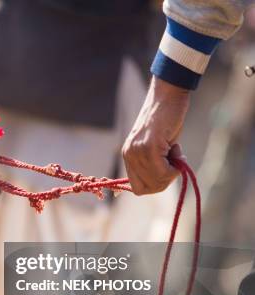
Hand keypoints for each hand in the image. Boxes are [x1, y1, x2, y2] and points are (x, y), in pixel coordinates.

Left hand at [122, 77, 190, 194]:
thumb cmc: (166, 120)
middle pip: (148, 188)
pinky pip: (164, 171)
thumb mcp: (156, 146)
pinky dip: (176, 166)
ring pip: (157, 181)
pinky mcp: (150, 147)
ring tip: (174, 150)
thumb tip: (160, 182)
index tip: (167, 171)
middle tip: (174, 159)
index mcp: (128, 156)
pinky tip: (176, 147)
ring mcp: (138, 152)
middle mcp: (129, 155)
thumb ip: (153, 163)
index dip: (155, 185)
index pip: (137, 188)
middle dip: (166, 180)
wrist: (168, 96)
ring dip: (172, 171)